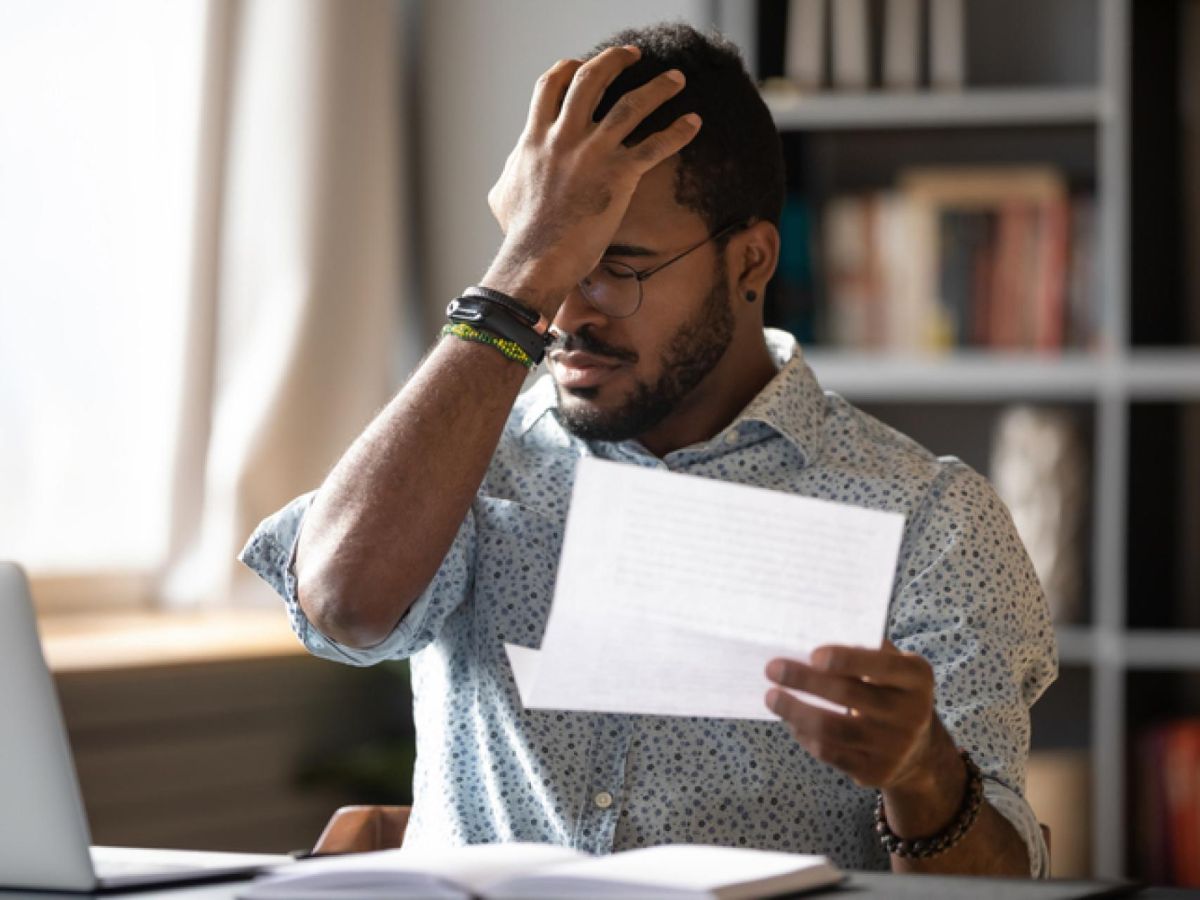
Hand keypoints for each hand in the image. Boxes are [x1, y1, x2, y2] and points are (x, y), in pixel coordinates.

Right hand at [483, 45, 701, 313]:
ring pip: (631, 105)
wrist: (537, 258)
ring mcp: (593, 153)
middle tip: (633, 56)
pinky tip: (694, 122)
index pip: (550, 86)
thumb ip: (511, 173)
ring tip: (676, 79)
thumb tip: (511, 172)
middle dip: (614, 61)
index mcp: (535, 138)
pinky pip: (655, 146)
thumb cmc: (520, 234)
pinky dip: (677, 132)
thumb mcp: (502, 195)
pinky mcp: (618, 175)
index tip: (581, 64)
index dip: (567, 69)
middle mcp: (564, 137)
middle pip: (591, 79)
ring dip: (658, 87)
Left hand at [764, 641, 945, 793]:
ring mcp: (895, 747)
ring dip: (796, 711)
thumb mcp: (891, 665)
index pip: (883, 665)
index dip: (847, 659)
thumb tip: (808, 636)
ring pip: (834, 729)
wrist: (918, 750)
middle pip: (849, 695)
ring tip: (771, 697)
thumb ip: (862, 648)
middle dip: (805, 680)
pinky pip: (831, 753)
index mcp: (916, 677)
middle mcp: (912, 713)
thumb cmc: (889, 690)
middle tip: (772, 668)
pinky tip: (791, 721)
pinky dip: (805, 735)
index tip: (813, 654)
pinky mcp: (876, 771)